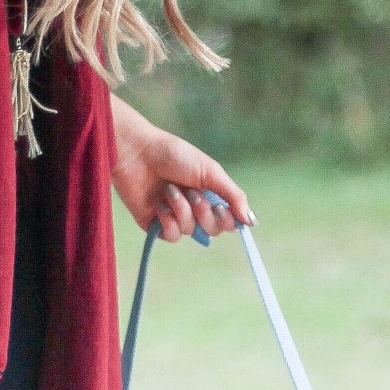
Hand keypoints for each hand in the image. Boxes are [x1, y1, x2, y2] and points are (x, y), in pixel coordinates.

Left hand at [110, 101, 251, 242]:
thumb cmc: (174, 155)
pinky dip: (167, 219)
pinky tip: (158, 203)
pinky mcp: (155, 225)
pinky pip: (171, 236)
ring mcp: (174, 217)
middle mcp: (193, 208)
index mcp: (209, 194)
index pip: (227, 221)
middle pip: (212, 230)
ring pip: (190, 231)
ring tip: (169, 189)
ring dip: (182, 209)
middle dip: (204, 213)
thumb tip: (252, 221)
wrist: (138, 153)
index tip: (221, 207)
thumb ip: (233, 196)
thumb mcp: (210, 171)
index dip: (227, 219)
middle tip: (193, 193)